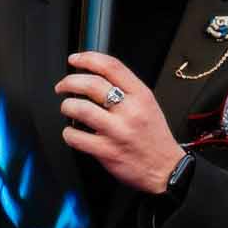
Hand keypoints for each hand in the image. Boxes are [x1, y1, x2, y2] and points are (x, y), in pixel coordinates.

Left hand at [56, 52, 183, 195]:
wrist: (165, 168)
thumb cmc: (153, 136)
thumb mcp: (147, 104)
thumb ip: (125, 89)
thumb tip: (94, 76)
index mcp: (141, 95)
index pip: (111, 66)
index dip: (87, 58)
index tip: (74, 59)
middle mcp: (130, 111)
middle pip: (91, 84)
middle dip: (69, 82)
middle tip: (62, 86)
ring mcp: (117, 131)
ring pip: (80, 108)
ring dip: (66, 106)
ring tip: (67, 108)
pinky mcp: (106, 151)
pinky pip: (76, 137)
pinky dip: (68, 132)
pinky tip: (72, 132)